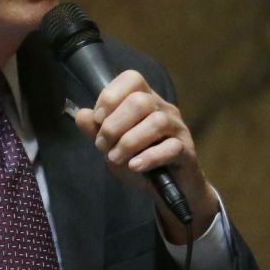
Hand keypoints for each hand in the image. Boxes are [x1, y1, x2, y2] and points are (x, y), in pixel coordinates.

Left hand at [73, 70, 219, 243]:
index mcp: (145, 100)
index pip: (132, 79)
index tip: (98, 120)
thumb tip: (82, 115)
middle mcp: (163, 109)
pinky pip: (171, 148)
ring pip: (157, 122)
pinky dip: (149, 157)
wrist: (168, 190)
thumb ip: (95, 130)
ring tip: (115, 158)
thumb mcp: (112, 146)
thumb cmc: (139, 161)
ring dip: (129, 142)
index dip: (110, 96)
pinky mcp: (187, 152)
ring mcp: (177, 129)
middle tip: (102, 145)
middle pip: (141, 101)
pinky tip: (135, 166)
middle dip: (114, 124)